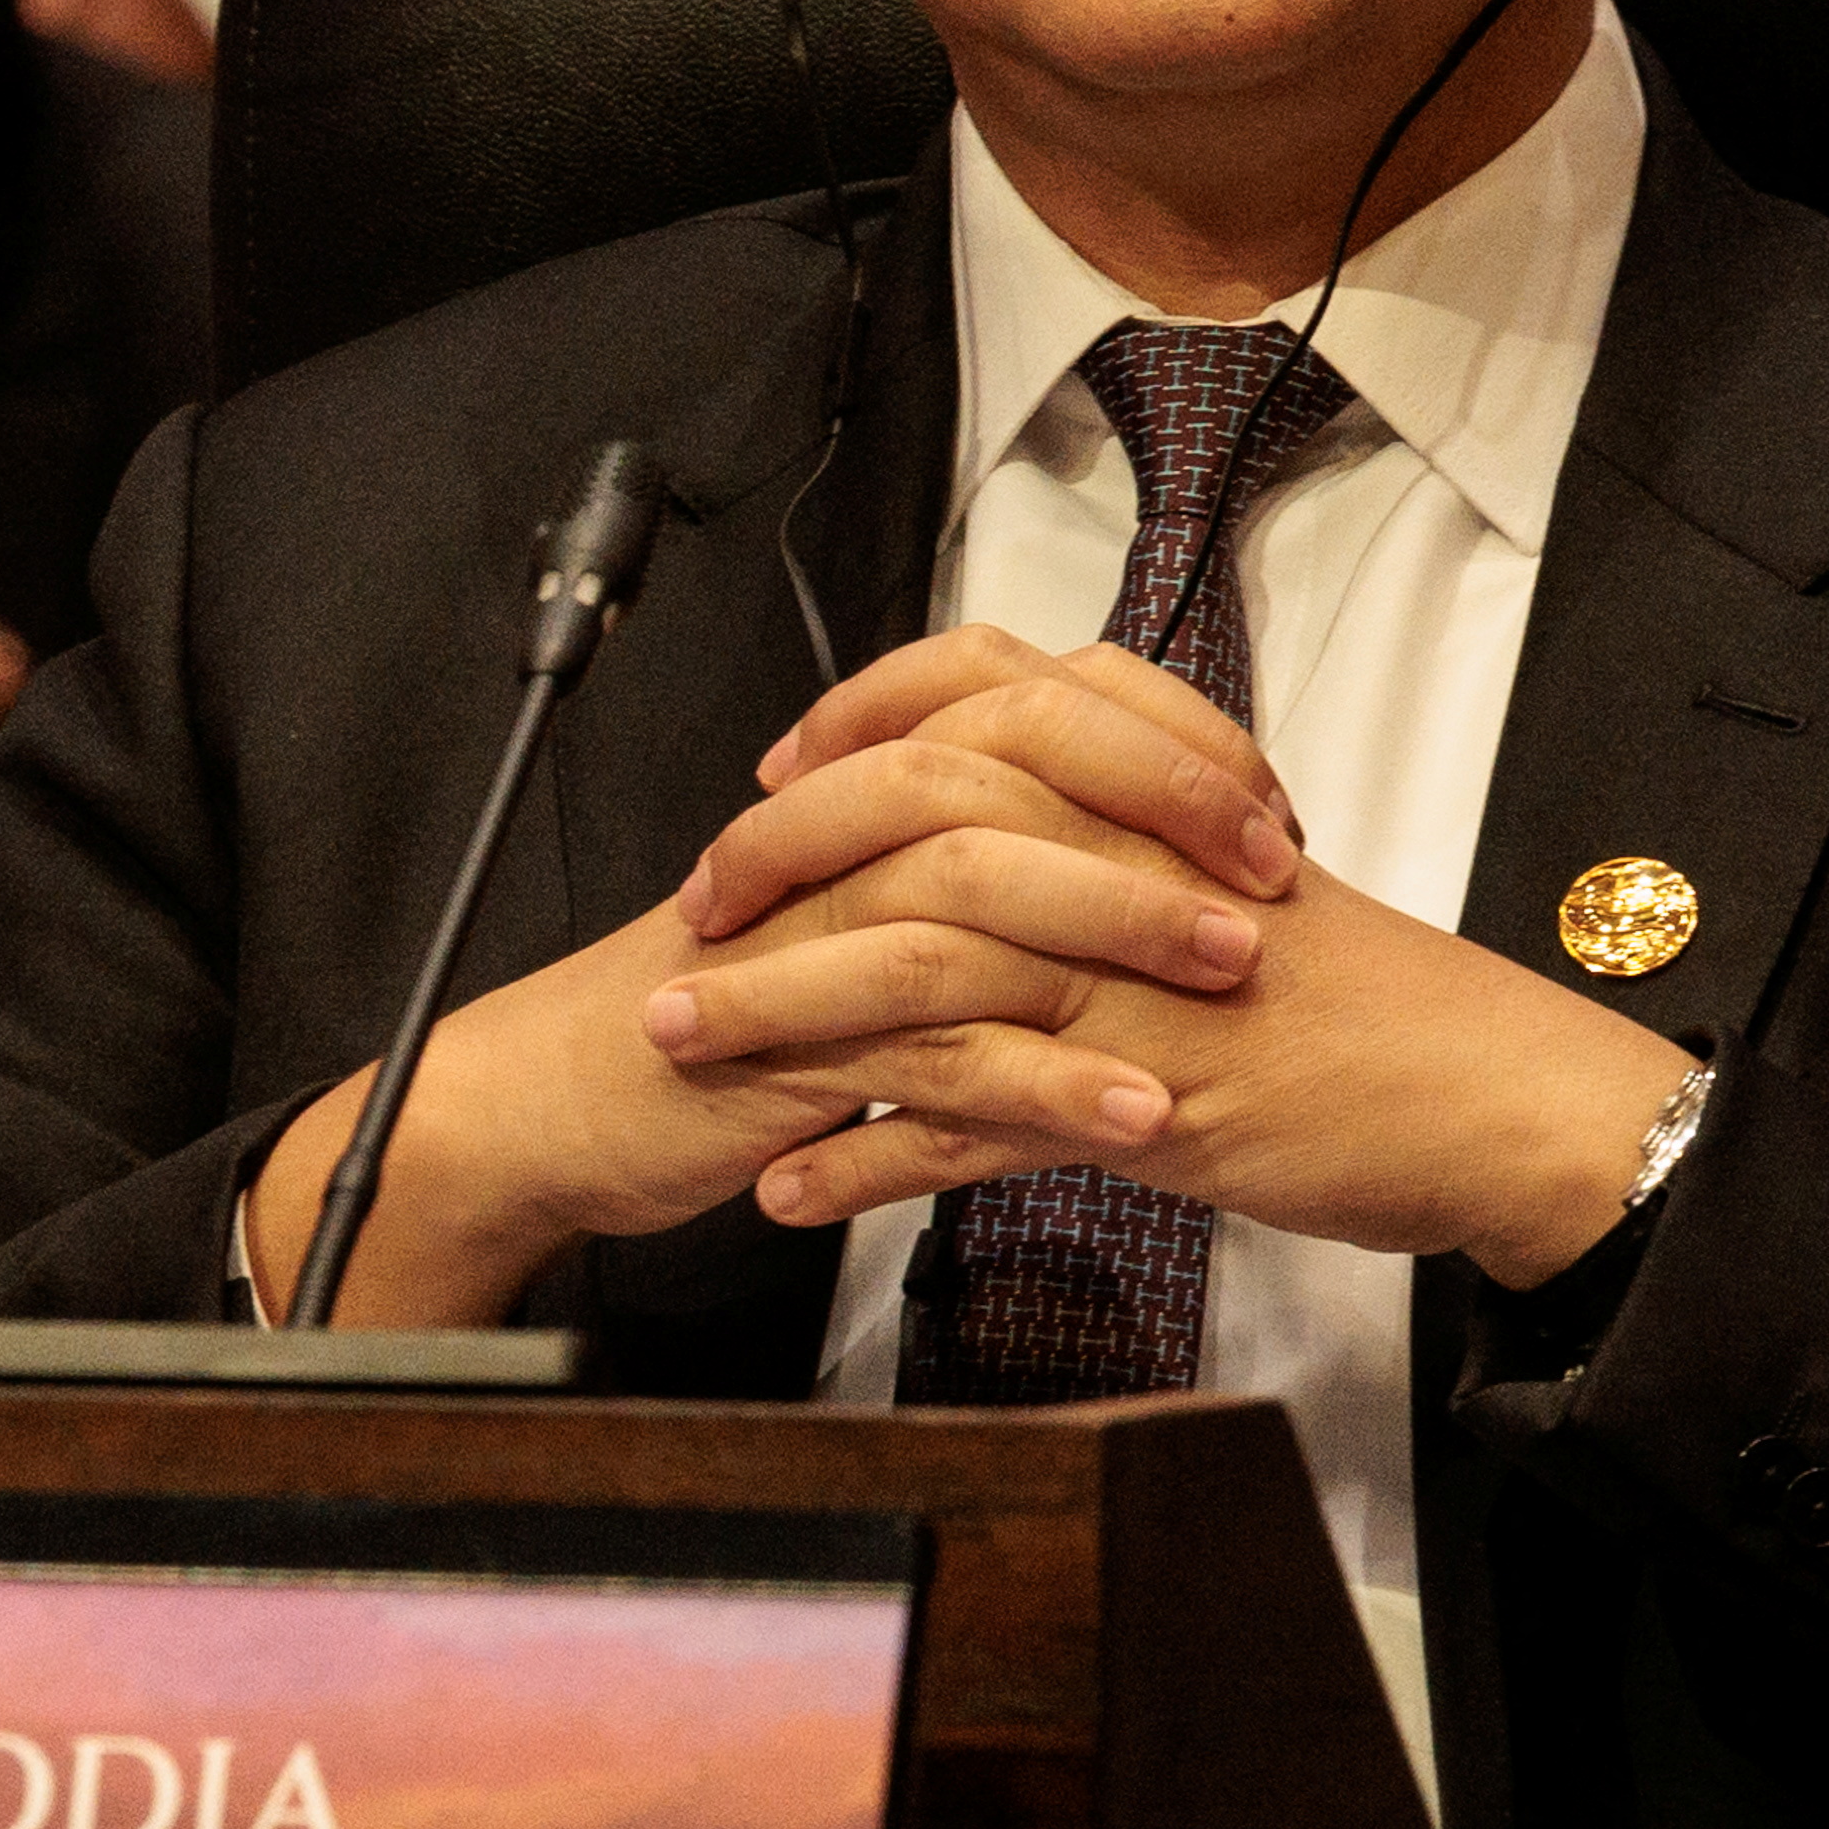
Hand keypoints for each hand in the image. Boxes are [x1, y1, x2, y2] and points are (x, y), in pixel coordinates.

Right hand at [242, 632, 1312, 1329]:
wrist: (554, 1103)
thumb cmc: (706, 1022)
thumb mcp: (845, 925)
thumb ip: (953, 880)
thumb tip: (1100, 857)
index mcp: (863, 800)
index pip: (1028, 709)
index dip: (1153, 741)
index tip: (1259, 796)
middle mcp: (842, 846)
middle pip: (1017, 771)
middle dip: (1160, 811)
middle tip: (1274, 867)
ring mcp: (816, 942)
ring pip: (986, 898)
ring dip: (1124, 929)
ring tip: (1237, 973)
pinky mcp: (797, 1052)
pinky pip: (939, 1056)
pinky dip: (1049, 1089)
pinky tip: (1141, 1119)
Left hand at [657, 632, 1697, 1285]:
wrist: (1492, 1094)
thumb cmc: (1374, 1001)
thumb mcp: (1240, 879)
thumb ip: (1130, 837)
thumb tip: (1027, 820)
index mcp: (1151, 793)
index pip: (974, 695)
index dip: (856, 724)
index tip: (781, 769)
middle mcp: (1125, 866)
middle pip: (907, 824)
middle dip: (775, 865)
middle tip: (692, 914)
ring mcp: (1124, 983)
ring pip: (913, 970)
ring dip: (778, 1010)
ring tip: (683, 1044)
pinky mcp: (1137, 1100)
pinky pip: (969, 1123)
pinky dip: (865, 1158)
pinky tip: (791, 1185)